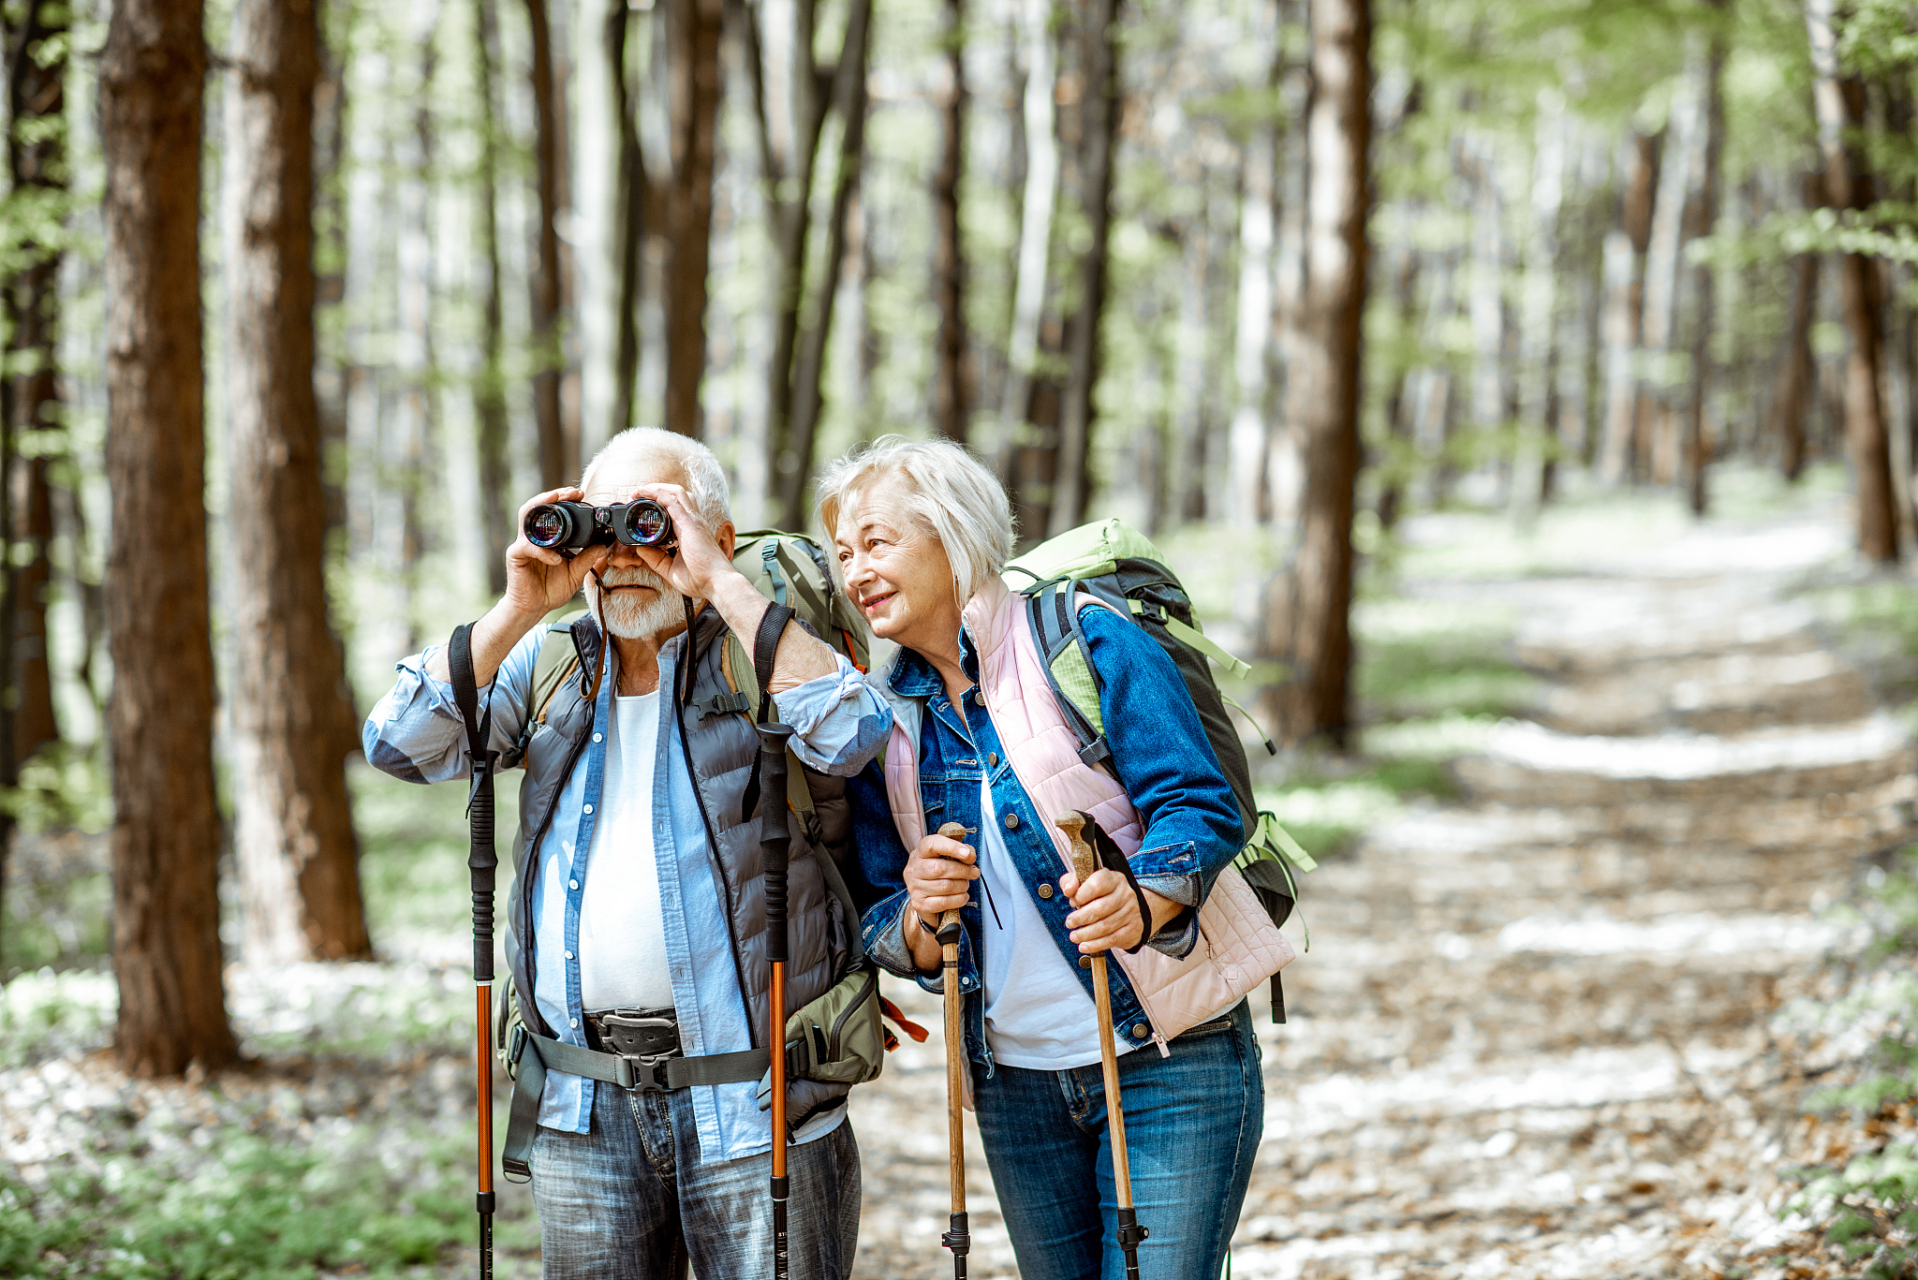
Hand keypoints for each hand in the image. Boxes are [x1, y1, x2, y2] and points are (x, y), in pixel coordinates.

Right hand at [503, 488, 609, 620]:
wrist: (534, 608)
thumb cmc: (550, 589)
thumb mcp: (575, 573)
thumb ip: (587, 558)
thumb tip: (603, 545)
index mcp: (547, 538)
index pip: (552, 512)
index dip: (564, 499)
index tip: (581, 494)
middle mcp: (534, 538)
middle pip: (536, 506)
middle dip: (552, 495)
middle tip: (572, 492)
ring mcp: (523, 545)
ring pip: (526, 516)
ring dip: (541, 506)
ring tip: (556, 501)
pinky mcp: (516, 556)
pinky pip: (528, 548)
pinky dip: (544, 552)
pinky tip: (556, 558)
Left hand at [623, 482, 738, 602]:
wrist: (715, 582)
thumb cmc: (700, 578)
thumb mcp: (670, 568)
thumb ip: (655, 559)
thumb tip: (640, 549)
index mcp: (691, 530)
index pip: (678, 507)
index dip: (661, 502)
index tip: (643, 505)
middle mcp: (694, 521)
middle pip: (678, 493)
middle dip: (658, 489)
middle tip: (639, 494)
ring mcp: (693, 520)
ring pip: (676, 492)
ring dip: (657, 488)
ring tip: (640, 491)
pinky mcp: (689, 523)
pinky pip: (672, 501)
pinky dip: (657, 494)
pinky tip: (645, 494)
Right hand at [903, 830, 977, 930]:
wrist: (922, 895)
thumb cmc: (937, 871)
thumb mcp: (945, 856)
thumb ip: (960, 851)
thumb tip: (970, 854)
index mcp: (920, 852)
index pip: (931, 844)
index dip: (952, 847)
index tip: (968, 854)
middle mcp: (914, 869)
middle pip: (940, 867)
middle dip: (963, 870)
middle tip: (974, 872)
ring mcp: (915, 888)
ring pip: (945, 886)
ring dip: (962, 885)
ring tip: (966, 884)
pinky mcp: (920, 904)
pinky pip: (944, 902)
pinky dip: (958, 899)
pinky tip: (963, 896)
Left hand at [1060, 869, 1178, 953]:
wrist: (1128, 908)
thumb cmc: (1101, 894)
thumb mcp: (1086, 882)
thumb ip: (1072, 881)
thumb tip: (1068, 889)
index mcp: (1113, 879)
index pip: (1098, 884)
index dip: (1081, 894)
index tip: (1072, 902)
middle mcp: (1125, 893)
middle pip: (1101, 908)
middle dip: (1081, 918)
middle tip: (1069, 923)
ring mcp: (1131, 911)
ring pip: (1106, 926)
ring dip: (1086, 934)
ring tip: (1074, 936)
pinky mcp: (1133, 928)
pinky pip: (1113, 939)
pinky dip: (1096, 945)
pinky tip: (1084, 946)